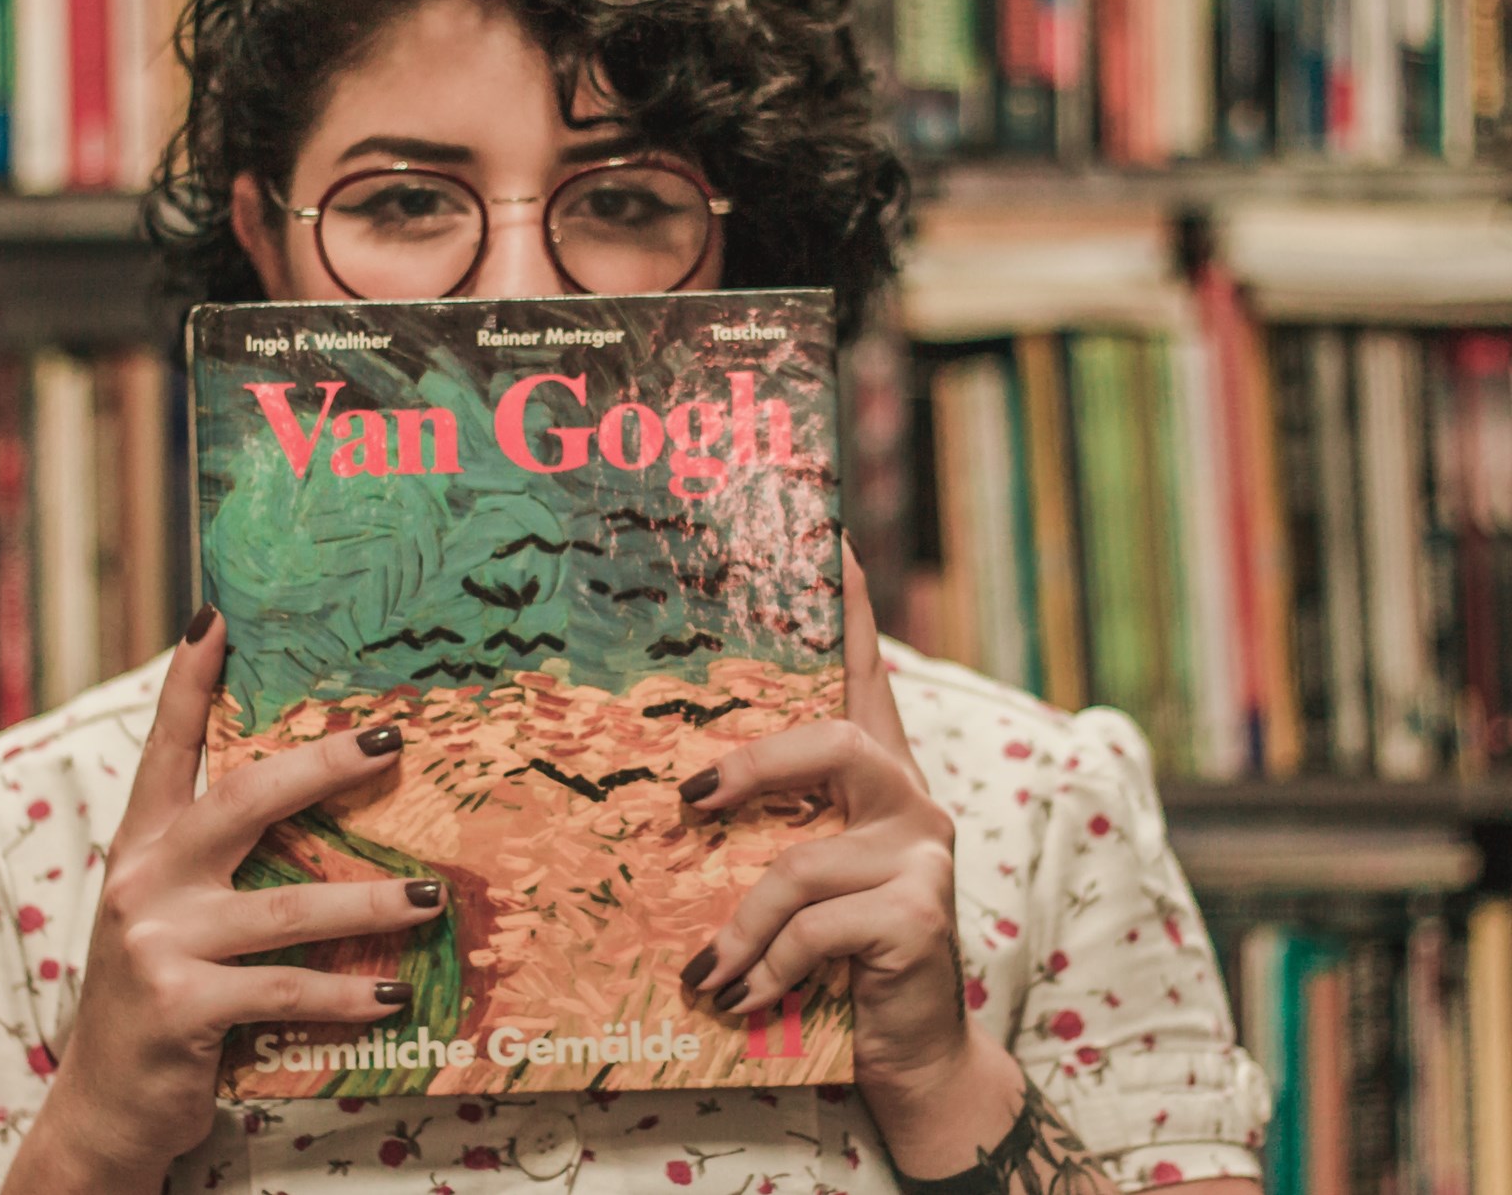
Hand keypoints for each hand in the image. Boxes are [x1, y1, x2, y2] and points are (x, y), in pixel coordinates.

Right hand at [7, 606, 445, 1192]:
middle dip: (322, 764)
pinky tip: (394, 996)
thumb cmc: (162, 995)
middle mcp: (143, 879)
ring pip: (288, 907)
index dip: (189, 682)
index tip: (215, 617)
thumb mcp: (173, 915)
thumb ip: (220, 861)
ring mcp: (158, 941)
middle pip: (243, 799)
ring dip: (370, 903)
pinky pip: (286, 991)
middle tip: (390, 740)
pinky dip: (347, 997)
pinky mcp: (182, 1004)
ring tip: (430, 898)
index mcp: (142, 845)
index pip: (166, 747)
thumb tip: (316, 798)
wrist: (104, 1107)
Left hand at [675, 536, 969, 1096]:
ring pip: (801, 862)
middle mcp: (912, 801)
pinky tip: (748, 1000)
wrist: (912, 1058)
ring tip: (707, 972)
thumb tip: (669, 804)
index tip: (831, 534)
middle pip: (836, 743)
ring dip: (740, 925)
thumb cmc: (837, 960)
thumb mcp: (794, 883)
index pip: (867, 676)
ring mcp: (923, 856)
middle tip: (688, 800)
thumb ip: (763, 834)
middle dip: (752, 767)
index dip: (851, 608)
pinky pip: (813, 930)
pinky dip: (766, 968)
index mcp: (877, 781)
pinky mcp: (922, 916)